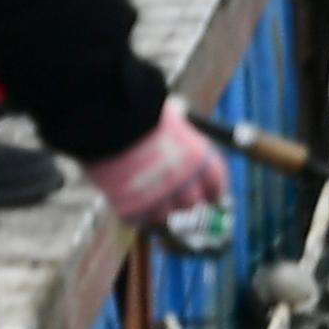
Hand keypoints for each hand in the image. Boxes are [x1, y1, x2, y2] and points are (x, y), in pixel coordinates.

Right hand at [81, 100, 229, 223]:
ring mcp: (159, 199)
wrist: (112, 119)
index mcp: (200, 159)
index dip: (213, 190)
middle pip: (190, 203)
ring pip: (163, 216)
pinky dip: (131, 211)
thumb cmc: (141, 110)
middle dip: (180, 199)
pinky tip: (122, 195)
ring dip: (154, 207)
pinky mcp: (133, 208)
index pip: (216, 183)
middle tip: (167, 190)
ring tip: (141, 192)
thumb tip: (177, 140)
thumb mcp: (170, 120)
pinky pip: (136, 218)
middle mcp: (184, 182)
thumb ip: (178, 139)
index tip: (210, 194)